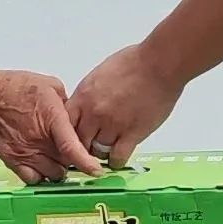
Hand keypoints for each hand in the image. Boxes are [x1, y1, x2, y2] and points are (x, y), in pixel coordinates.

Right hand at [0, 68, 90, 183]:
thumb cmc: (17, 88)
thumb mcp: (51, 86)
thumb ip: (69, 103)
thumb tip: (78, 117)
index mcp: (51, 119)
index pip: (71, 148)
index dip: (86, 163)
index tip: (96, 170)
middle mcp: (39, 140)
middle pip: (67, 164)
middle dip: (73, 160)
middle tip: (69, 149)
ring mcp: (25, 153)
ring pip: (53, 175)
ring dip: (58, 168)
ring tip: (55, 156)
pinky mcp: (13, 161)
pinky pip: (34, 180)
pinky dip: (41, 175)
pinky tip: (42, 164)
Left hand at [68, 43, 181, 168]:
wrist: (158, 64)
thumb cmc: (134, 62)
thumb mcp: (100, 74)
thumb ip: (89, 94)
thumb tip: (86, 107)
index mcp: (83, 96)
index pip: (64, 125)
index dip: (67, 135)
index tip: (73, 140)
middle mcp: (93, 113)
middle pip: (78, 142)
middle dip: (83, 147)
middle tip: (90, 150)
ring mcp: (112, 125)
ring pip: (97, 152)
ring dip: (101, 154)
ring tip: (107, 151)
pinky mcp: (131, 134)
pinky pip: (116, 158)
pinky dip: (116, 161)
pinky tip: (119, 157)